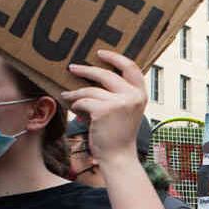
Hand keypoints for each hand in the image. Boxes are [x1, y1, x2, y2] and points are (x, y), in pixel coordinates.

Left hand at [61, 51, 145, 168]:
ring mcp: (120, 102)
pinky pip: (84, 101)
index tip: (100, 52)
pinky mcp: (104, 110)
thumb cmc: (118, 134)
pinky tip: (75, 112)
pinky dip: (76, 106)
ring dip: (76, 93)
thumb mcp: (125, 110)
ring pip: (90, 90)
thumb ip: (118, 93)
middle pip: (106, 74)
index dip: (115, 57)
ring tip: (68, 96)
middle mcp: (133, 96)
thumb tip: (93, 74)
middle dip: (86, 70)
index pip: (131, 67)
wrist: (118, 156)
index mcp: (140, 94)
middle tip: (72, 68)